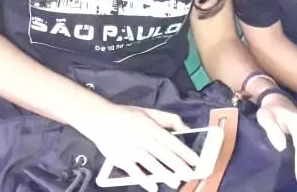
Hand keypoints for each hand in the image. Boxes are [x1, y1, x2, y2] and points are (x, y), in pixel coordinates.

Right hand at [75, 103, 199, 191]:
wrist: (101, 119)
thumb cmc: (127, 115)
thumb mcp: (149, 112)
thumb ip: (169, 119)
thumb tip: (187, 129)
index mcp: (151, 127)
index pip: (171, 141)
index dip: (185, 151)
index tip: (195, 160)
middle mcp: (143, 139)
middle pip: (164, 154)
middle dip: (178, 165)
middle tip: (190, 175)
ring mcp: (132, 150)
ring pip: (151, 163)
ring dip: (165, 174)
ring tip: (176, 183)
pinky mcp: (121, 159)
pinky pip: (134, 171)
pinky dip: (143, 179)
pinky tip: (153, 186)